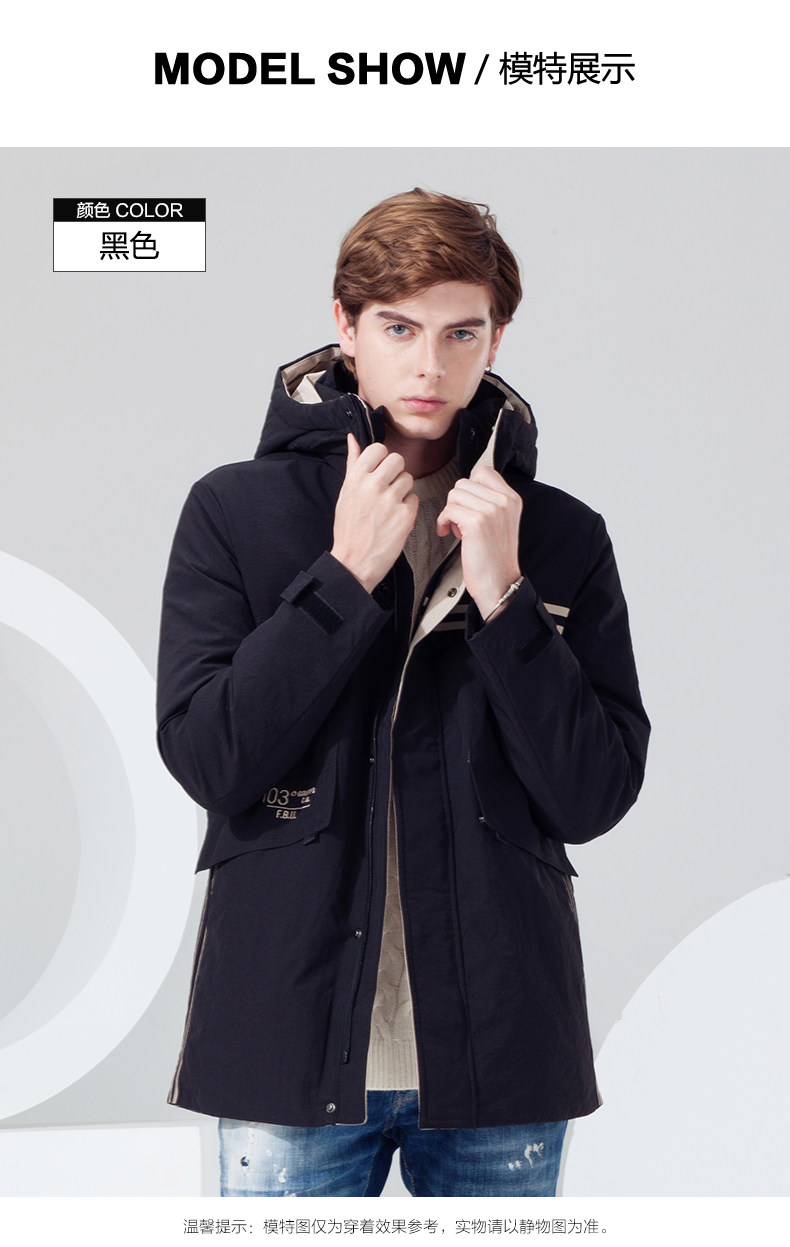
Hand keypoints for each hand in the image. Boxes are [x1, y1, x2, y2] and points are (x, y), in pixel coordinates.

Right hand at [331, 434, 418, 593]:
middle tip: (387, 488)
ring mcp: (390, 500)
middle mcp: (373, 486)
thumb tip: (353, 439)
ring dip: (402, 491)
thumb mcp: (345, 494)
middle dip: (395, 472)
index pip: (379, 449)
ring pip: (408, 479)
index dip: (382, 459)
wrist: (354, 562)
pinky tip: (395, 518)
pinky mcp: (405, 515)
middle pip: (398, 460)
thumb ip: (353, 464)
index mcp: (356, 479)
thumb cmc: (349, 530)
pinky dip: (407, 508)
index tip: (380, 470)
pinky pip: (414, 499)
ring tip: (390, 506)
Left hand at [436, 464, 521, 619]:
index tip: (468, 505)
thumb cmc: (496, 557)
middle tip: (461, 521)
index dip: (470, 488)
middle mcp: (504, 501)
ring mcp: (491, 510)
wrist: (499, 583)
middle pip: (464, 483)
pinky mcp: (476, 522)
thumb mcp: (502, 522)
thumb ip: (491, 501)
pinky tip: (450, 533)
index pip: (484, 472)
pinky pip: (449, 510)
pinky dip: (444, 521)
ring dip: (450, 512)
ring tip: (458, 528)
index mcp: (512, 499)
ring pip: (454, 494)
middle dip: (457, 502)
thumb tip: (467, 488)